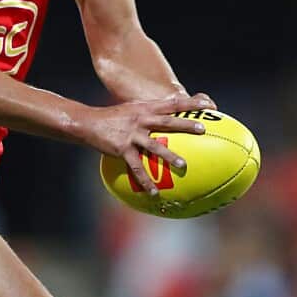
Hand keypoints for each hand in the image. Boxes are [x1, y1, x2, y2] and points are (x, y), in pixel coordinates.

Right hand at [83, 92, 216, 194]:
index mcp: (145, 108)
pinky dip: (146, 181)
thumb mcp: (132, 109)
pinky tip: (154, 192)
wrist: (89, 123)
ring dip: (169, 156)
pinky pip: (136, 167)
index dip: (190, 103)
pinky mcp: (122, 149)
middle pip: (167, 122)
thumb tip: (170, 120)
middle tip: (202, 129)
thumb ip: (150, 113)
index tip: (208, 103)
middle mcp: (141, 120)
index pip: (172, 103)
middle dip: (185, 125)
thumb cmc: (113, 117)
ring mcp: (132, 135)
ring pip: (154, 146)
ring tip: (182, 165)